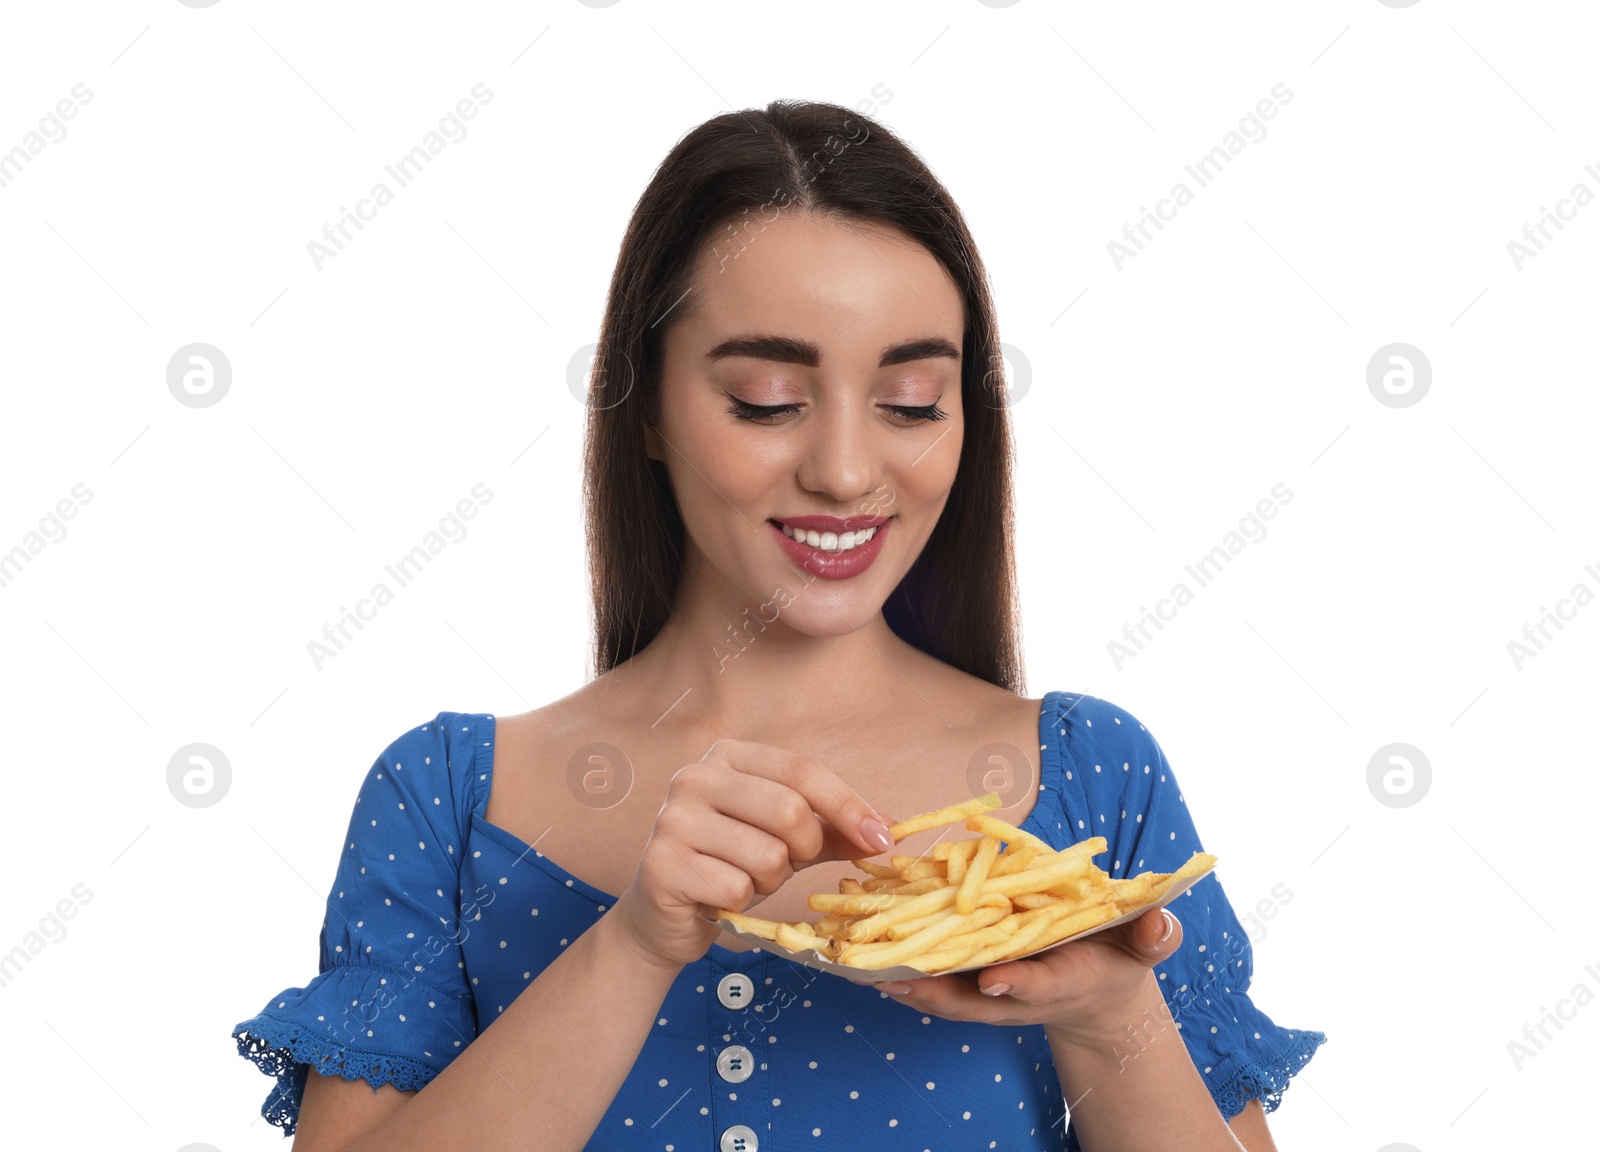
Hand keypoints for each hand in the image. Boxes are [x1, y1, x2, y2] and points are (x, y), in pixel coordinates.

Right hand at [611, 739, 894, 970]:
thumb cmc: (729, 868)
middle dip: (804, 849)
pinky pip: (736, 887)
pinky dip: (740, 903)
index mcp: (729, 756)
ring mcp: (672, 818)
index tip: (882, 838)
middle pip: (789, 809)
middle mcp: (695, 776)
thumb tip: (888, 830)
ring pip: (767, 854)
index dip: (849, 806)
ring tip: (742, 880)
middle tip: (786, 866)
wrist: (665, 917)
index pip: (803, 771)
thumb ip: (832, 831)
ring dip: (769, 881)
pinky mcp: (661, 863)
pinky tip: (717, 898)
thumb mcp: (786, 842)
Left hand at [870, 905, 1183, 1046]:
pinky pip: (935, 982)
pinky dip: (903, 974)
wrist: (1098, 984)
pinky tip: (868, 959)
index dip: (1019, 984)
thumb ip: (1153, 936)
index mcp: (1064, 980)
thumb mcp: (1145, 945)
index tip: (995, 981)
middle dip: (937, 993)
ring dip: (908, 986)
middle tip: (896, 979)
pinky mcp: (974, 982)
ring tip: (866, 970)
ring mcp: (994, 992)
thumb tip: (1163, 923)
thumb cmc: (1120, 956)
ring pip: (946, 996)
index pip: (1041, 985)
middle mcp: (1021, 992)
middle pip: (975, 1000)